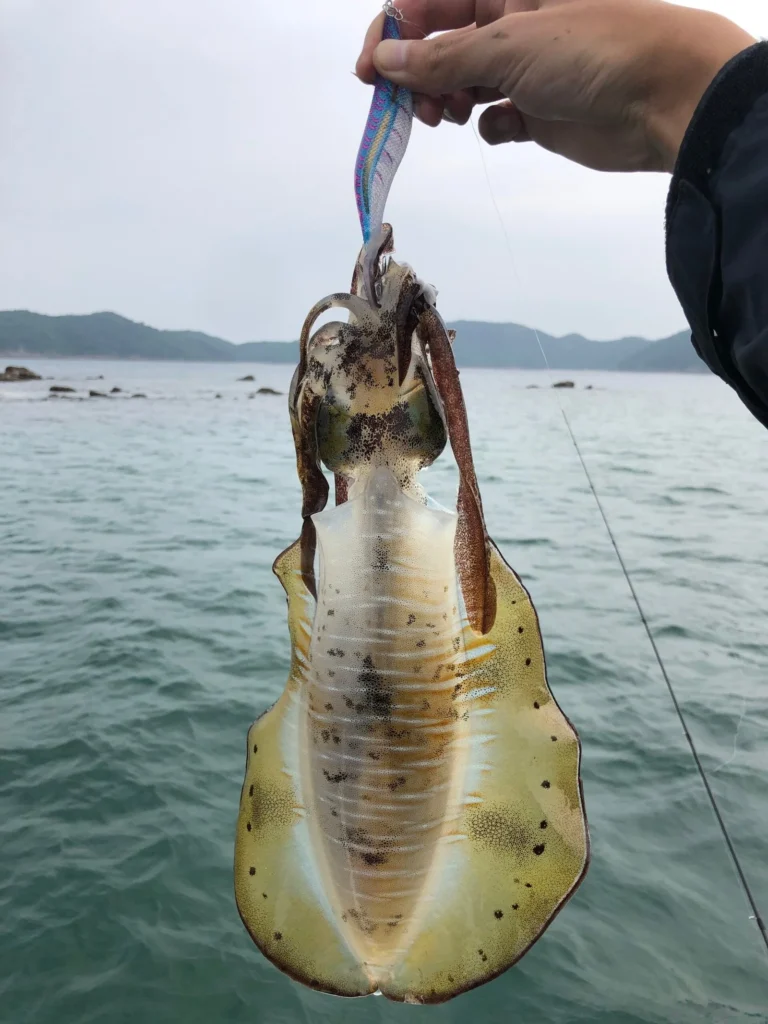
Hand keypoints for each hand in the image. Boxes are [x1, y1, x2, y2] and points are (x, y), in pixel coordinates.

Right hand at [356, 0, 755, 172]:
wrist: (664, 97)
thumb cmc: (592, 49)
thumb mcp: (507, 43)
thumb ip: (438, 56)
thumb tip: (383, 61)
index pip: (427, 3)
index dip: (392, 34)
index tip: (371, 74)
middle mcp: (511, 21)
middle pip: (440, 44)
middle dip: (417, 75)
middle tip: (413, 108)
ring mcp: (525, 67)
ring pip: (461, 82)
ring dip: (444, 101)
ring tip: (447, 117)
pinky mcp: (538, 110)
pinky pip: (494, 116)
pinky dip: (488, 124)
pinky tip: (502, 125)